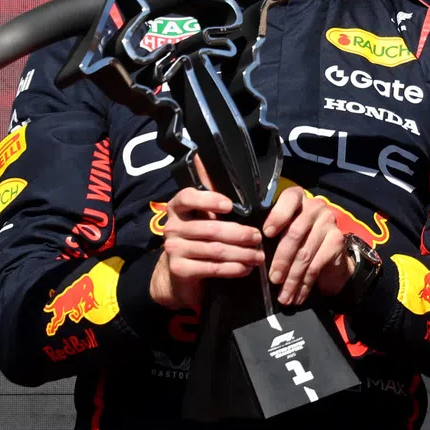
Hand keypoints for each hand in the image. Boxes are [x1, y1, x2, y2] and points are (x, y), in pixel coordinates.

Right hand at [149, 157, 265, 310]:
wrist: (178, 275)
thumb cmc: (197, 238)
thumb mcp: (202, 213)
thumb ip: (206, 189)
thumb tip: (202, 154)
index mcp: (177, 207)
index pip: (188, 196)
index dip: (209, 199)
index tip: (230, 205)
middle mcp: (171, 226)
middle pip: (211, 228)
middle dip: (240, 234)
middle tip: (258, 238)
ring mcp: (173, 249)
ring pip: (215, 249)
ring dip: (242, 253)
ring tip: (258, 256)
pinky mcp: (180, 270)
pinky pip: (212, 268)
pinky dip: (233, 269)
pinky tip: (245, 268)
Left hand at [264, 185, 354, 304]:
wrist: (330, 255)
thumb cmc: (298, 241)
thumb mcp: (283, 231)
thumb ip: (272, 233)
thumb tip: (253, 251)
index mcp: (297, 198)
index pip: (288, 199)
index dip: (277, 216)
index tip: (266, 234)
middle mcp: (315, 206)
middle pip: (295, 233)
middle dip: (281, 259)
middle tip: (273, 279)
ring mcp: (328, 222)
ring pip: (305, 253)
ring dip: (292, 278)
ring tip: (284, 295)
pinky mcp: (337, 241)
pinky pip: (316, 265)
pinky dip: (304, 284)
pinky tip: (298, 295)